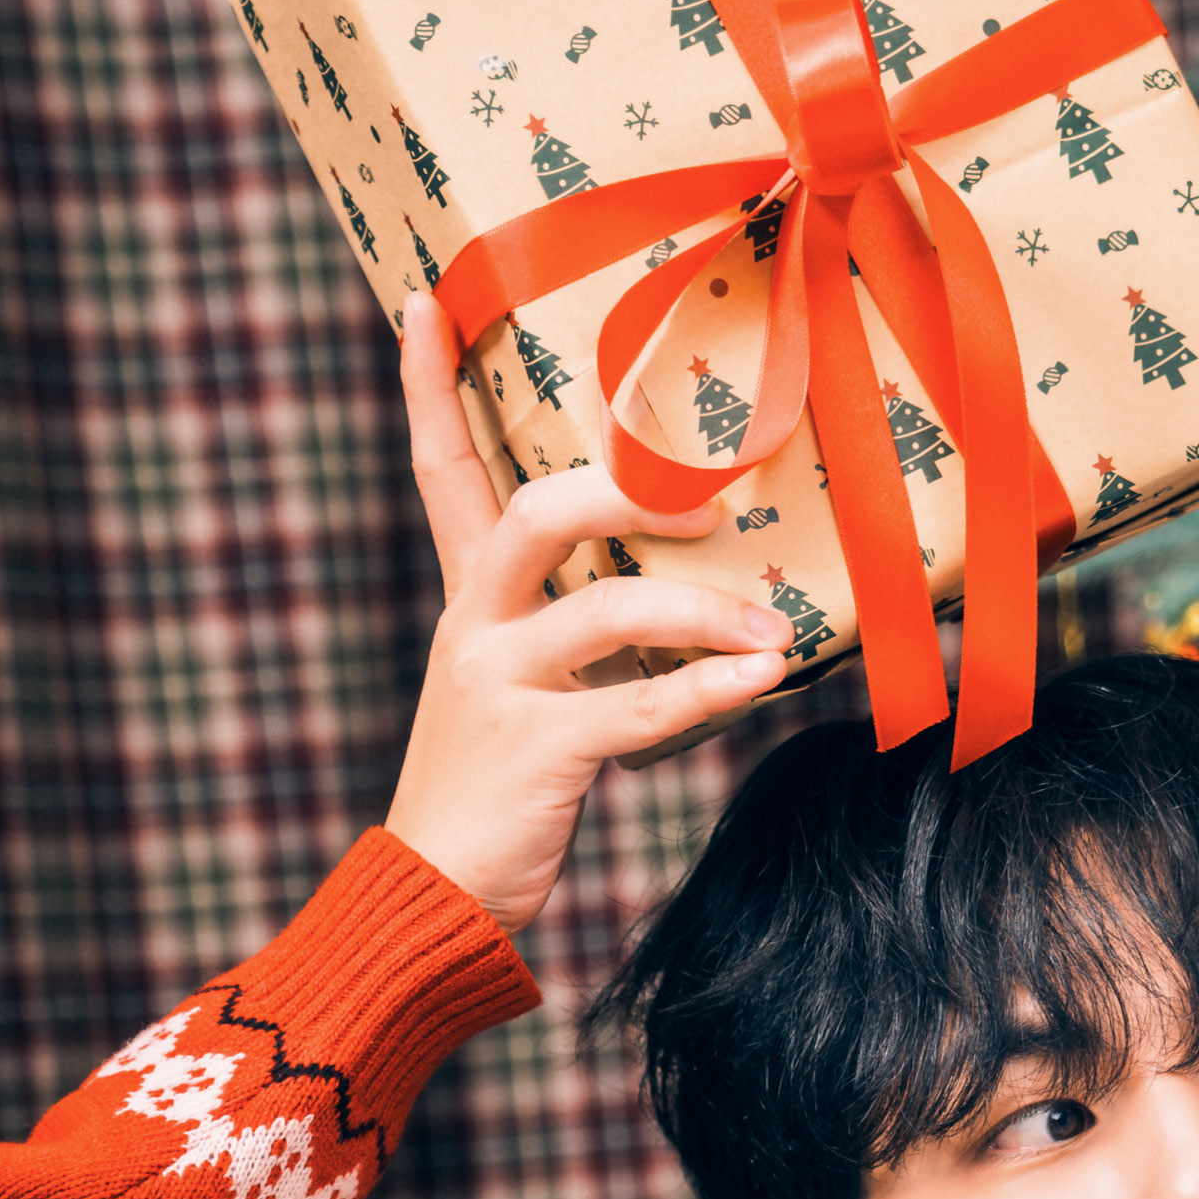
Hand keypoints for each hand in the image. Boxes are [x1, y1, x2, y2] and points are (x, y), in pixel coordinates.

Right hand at [384, 288, 793, 931]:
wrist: (435, 897)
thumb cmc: (501, 793)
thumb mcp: (527, 696)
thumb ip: (585, 643)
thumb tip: (700, 608)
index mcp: (471, 604)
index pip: (441, 474)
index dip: (426, 389)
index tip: (425, 300)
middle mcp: (475, 629)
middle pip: (532, 515)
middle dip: (623, 494)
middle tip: (705, 504)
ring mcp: (501, 687)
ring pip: (601, 611)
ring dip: (702, 614)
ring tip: (773, 634)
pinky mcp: (539, 751)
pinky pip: (634, 706)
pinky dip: (707, 691)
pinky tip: (763, 682)